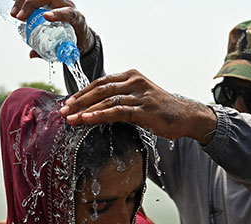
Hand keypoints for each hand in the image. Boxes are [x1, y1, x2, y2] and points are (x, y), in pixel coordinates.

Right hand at [11, 0, 94, 55]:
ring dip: (24, 3)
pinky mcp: (48, 2)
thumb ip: (50, 51)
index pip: (68, 12)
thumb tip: (33, 54)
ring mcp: (56, 2)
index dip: (57, 14)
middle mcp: (66, 5)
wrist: (81, 34)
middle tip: (20, 17)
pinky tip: (16, 7)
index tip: (45, 17)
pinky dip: (23, 2)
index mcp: (75, 18)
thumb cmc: (76, 39)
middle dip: (31, 5)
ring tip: (15, 14)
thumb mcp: (68, 49)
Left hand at [59, 69, 217, 143]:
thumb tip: (96, 108)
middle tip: (64, 110)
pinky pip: (117, 111)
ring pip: (106, 100)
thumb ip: (120, 98)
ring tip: (71, 118)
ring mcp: (140, 95)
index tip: (68, 102)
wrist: (186, 117)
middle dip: (79, 100)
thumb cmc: (161, 110)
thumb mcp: (138, 98)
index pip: (101, 82)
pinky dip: (99, 115)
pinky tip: (87, 120)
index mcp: (131, 76)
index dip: (83, 92)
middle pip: (100, 89)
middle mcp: (134, 81)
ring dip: (86, 110)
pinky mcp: (144, 109)